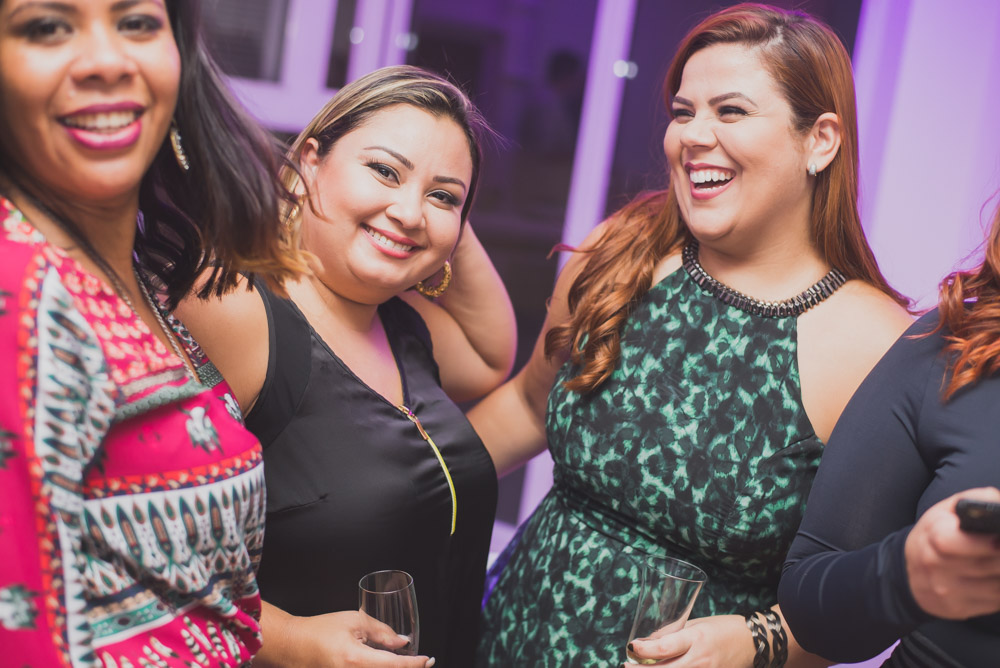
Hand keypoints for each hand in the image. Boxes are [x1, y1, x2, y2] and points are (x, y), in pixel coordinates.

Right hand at [257, 609, 433, 667]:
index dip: (414, 664)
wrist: (295, 646)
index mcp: (354, 659)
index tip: (428, 660)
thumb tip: (403, 642)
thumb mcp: (354, 621)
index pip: (393, 665)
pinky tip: (389, 663)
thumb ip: (381, 631)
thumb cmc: (320, 630)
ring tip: (406, 662)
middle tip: (422, 662)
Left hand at [624, 614, 754, 666]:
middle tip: (627, 665)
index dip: (644, 649)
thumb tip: (647, 641)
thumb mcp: (697, 623)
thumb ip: (673, 632)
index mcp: (696, 638)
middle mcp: (701, 660)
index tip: (630, 646)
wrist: (754, 643)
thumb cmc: (724, 628)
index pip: (665, 647)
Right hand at [905, 487, 999, 619]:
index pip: (953, 541)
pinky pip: (995, 601)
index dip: (982, 541)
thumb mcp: (943, 512)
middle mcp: (937, 567)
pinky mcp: (959, 608)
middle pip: (987, 564)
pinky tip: (998, 577)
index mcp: (932, 537)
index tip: (998, 537)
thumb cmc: (931, 537)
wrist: (907, 574)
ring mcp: (948, 591)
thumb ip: (973, 501)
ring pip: (996, 586)